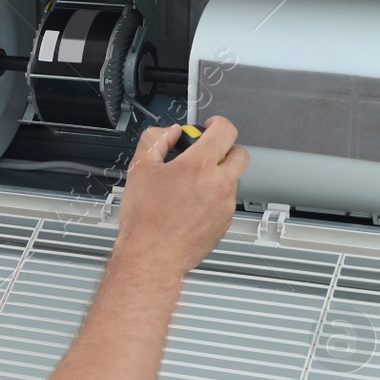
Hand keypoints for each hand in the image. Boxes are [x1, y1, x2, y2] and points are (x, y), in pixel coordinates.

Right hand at [113, 116, 249, 279]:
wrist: (152, 256)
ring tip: (193, 183)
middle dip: (225, 149)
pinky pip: (228, 200)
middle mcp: (219, 184)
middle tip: (206, 153)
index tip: (208, 127)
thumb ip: (155, 139)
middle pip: (240, 153)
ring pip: (234, 178)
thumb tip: (170, 132)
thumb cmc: (146, 219)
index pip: (225, 130)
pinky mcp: (225, 222)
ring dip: (220, 174)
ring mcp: (225, 204)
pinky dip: (216, 196)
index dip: (216, 123)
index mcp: (199, 166)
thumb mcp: (140, 168)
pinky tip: (193, 203)